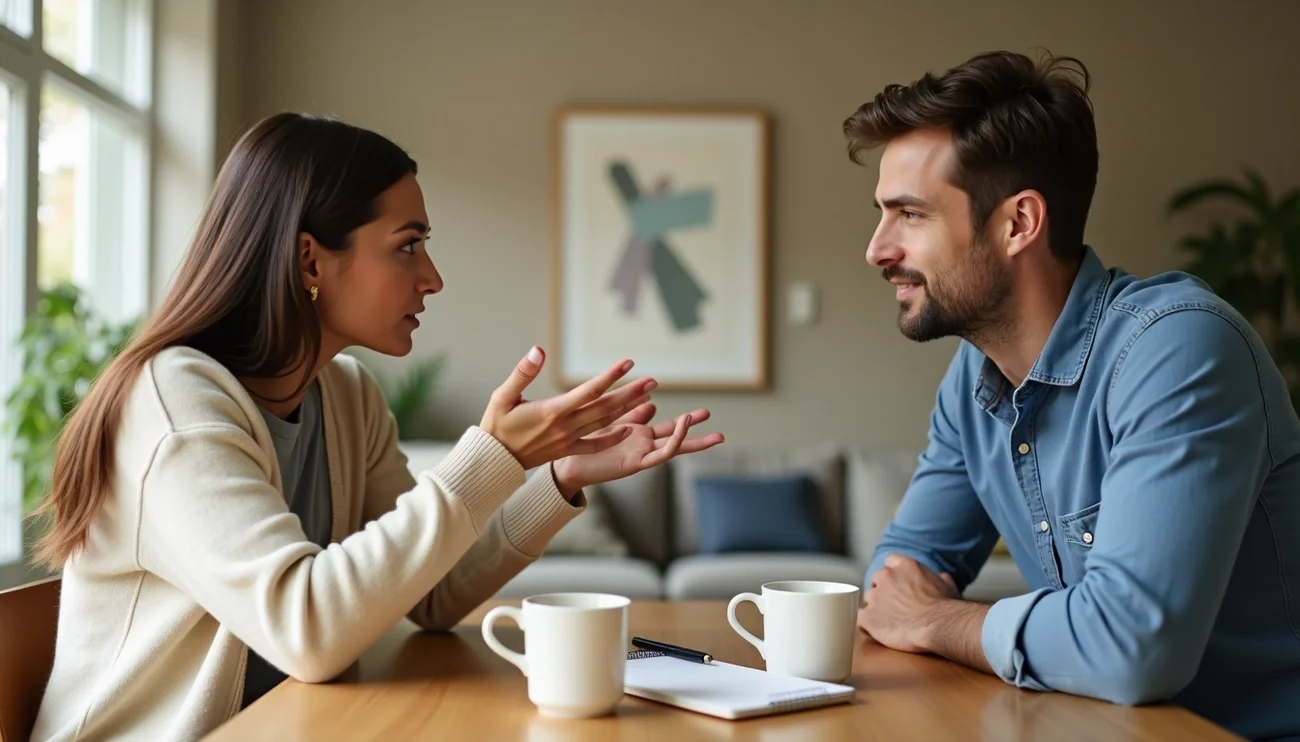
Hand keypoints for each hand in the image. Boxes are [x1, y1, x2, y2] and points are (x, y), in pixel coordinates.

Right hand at [479, 347, 656, 469]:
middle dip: (631, 393)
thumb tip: (538, 350)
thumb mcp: (502, 395)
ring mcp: (569, 440)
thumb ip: (523, 372)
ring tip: (648, 396)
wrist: (494, 460)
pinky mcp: (568, 450)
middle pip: (605, 407)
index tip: (629, 362)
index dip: (611, 375)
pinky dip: (613, 436)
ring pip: (605, 423)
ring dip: (628, 409)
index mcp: (553, 410)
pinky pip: (596, 444)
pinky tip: (629, 427)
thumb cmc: (496, 424)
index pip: (590, 390)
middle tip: (652, 380)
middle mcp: (565, 426)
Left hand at [551, 403, 723, 495]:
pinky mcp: (634, 464)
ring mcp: (641, 456)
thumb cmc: (585, 442)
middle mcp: (644, 447)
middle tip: (719, 429)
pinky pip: (659, 455)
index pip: (669, 428)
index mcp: (639, 437)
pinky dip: (672, 442)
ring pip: (674, 448)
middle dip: (697, 432)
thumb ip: (633, 413)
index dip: (685, 421)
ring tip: (713, 431)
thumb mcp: (613, 421)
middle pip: (677, 439)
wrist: (567, 462)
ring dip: (691, 438)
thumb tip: (652, 400)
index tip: (704, 413)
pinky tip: (681, 427)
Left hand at [857, 554, 958, 652]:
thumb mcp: (948, 587)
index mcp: (905, 566)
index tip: (899, 585)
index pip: (890, 562)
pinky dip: (867, 623)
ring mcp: (875, 596)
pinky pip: (859, 618)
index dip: (894, 574)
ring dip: (875, 607)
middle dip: (883, 591)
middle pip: (876, 580)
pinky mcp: (868, 616)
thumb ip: (940, 579)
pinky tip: (876, 631)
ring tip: (889, 621)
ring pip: (868, 599)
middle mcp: (886, 576)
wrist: (938, 624)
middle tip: (895, 606)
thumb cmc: (946, 608)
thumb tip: (942, 577)